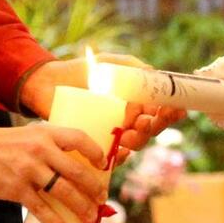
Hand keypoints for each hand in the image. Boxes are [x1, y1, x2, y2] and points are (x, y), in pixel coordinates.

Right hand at [0, 120, 107, 222]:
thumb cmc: (0, 143)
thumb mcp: (29, 135)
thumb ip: (49, 144)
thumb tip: (73, 162)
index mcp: (46, 133)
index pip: (80, 139)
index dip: (96, 153)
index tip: (104, 166)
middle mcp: (40, 150)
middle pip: (77, 171)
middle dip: (93, 188)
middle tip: (101, 199)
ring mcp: (28, 170)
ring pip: (64, 192)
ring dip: (81, 206)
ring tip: (90, 216)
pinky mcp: (15, 189)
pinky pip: (41, 209)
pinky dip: (56, 222)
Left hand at [21, 54, 185, 164]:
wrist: (49, 81)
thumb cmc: (82, 70)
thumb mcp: (113, 64)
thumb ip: (137, 69)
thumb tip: (157, 80)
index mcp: (137, 101)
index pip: (161, 110)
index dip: (171, 113)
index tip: (174, 111)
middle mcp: (129, 119)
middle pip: (151, 130)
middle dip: (154, 128)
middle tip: (145, 122)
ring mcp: (113, 132)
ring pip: (135, 144)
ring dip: (138, 141)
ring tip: (128, 135)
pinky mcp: (95, 144)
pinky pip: (112, 157)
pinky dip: (119, 158)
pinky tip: (120, 153)